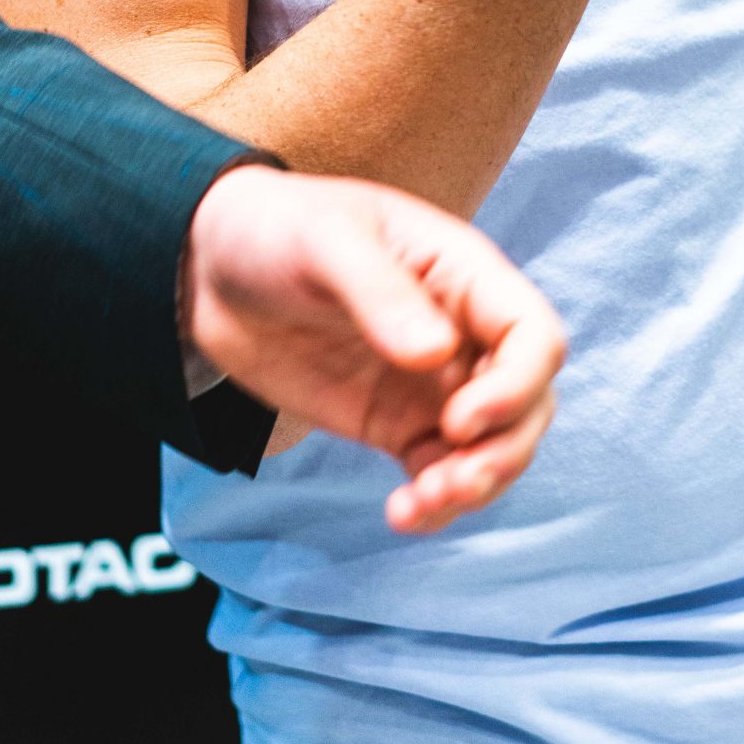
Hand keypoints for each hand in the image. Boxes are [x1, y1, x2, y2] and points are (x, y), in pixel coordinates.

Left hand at [183, 165, 564, 533]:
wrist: (210, 269)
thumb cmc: (277, 228)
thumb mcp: (325, 242)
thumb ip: (380, 292)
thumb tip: (437, 356)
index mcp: (463, 273)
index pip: (532, 334)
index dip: (518, 385)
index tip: (459, 420)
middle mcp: (463, 331)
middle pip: (529, 401)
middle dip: (503, 451)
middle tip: (446, 482)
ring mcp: (433, 383)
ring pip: (494, 446)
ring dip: (476, 485)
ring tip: (417, 507)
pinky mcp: (396, 423)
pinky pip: (441, 471)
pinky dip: (436, 502)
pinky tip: (401, 514)